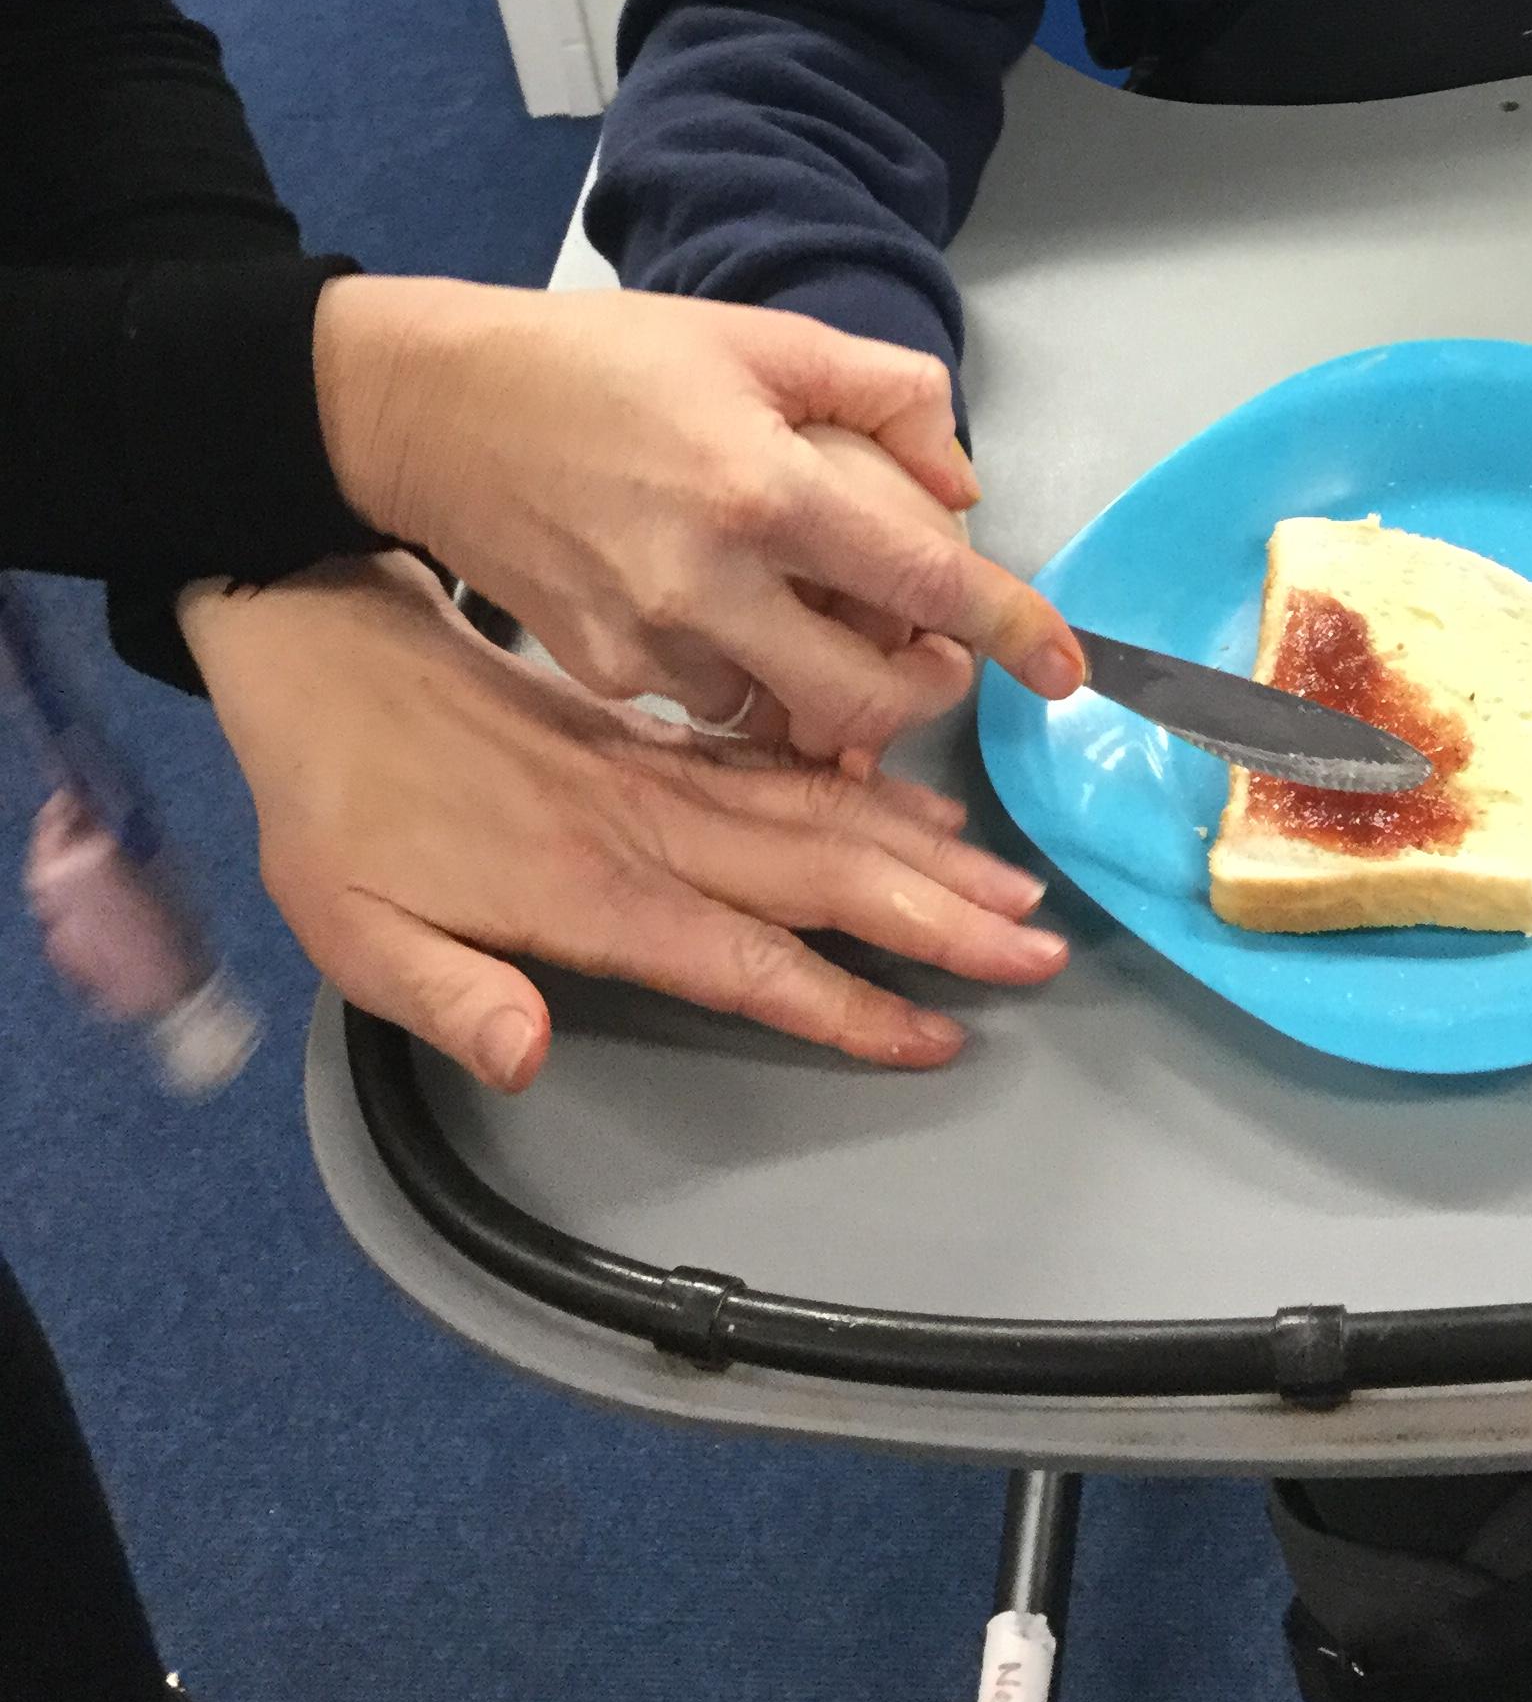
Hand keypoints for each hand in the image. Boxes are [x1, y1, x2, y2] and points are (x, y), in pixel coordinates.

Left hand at [184, 554, 1068, 1089]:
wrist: (323, 647)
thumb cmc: (333, 804)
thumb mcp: (347, 924)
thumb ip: (443, 995)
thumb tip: (525, 1054)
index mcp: (588, 886)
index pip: (744, 960)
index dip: (843, 1004)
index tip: (939, 1035)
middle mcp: (649, 827)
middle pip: (820, 877)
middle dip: (937, 918)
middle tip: (1038, 945)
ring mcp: (662, 775)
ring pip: (821, 812)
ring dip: (924, 852)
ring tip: (1013, 883)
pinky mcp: (659, 737)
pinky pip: (782, 763)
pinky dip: (863, 787)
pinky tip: (921, 804)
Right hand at [313, 278, 1082, 755]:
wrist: (430, 408)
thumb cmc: (599, 360)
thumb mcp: (756, 337)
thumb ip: (880, 396)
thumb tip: (957, 488)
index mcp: (761, 486)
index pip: (923, 580)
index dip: (1010, 628)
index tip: (1066, 668)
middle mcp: (708, 582)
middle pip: (864, 697)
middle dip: (925, 692)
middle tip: (937, 655)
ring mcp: (648, 641)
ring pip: (787, 719)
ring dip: (835, 697)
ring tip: (834, 631)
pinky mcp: (603, 673)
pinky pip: (713, 709)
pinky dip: (755, 688)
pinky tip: (752, 636)